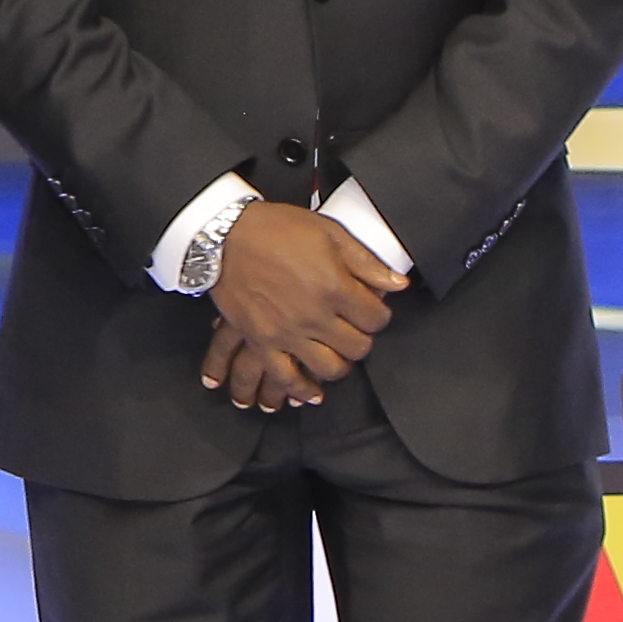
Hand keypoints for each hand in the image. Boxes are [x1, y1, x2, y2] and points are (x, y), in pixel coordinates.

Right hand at [203, 202, 397, 401]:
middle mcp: (314, 314)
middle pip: (357, 347)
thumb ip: (366, 262)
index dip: (379, 316)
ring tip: (336, 353)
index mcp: (335, 286)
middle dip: (362, 339)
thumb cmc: (275, 229)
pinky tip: (311, 393)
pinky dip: (301, 390)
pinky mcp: (262, 341)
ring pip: (330, 368)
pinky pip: (286, 378)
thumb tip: (398, 284)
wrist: (224, 235)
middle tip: (354, 330)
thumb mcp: (329, 232)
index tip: (372, 311)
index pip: (376, 319)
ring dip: (339, 364)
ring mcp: (287, 332)